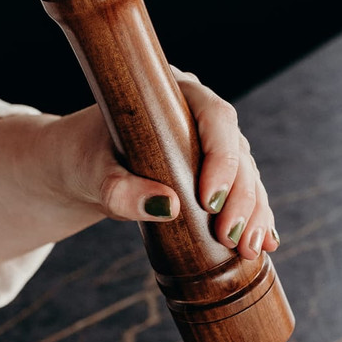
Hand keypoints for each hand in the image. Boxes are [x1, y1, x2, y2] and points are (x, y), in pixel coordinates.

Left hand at [0, 71, 279, 272]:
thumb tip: (168, 207)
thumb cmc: (81, 159)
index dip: (222, 157)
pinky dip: (254, 219)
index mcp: (174, 94)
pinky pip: (242, 195)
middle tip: (232, 236)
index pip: (216, 117)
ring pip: (246, 175)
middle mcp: (199, 116)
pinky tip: (264, 244)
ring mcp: (209, 146)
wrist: (77, 167)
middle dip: (242, 197)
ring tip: (251, 248)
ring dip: (254, 213)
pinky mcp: (211, 175)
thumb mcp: (92, 173)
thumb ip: (121, 190)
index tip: (209, 200)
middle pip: (238, 151)